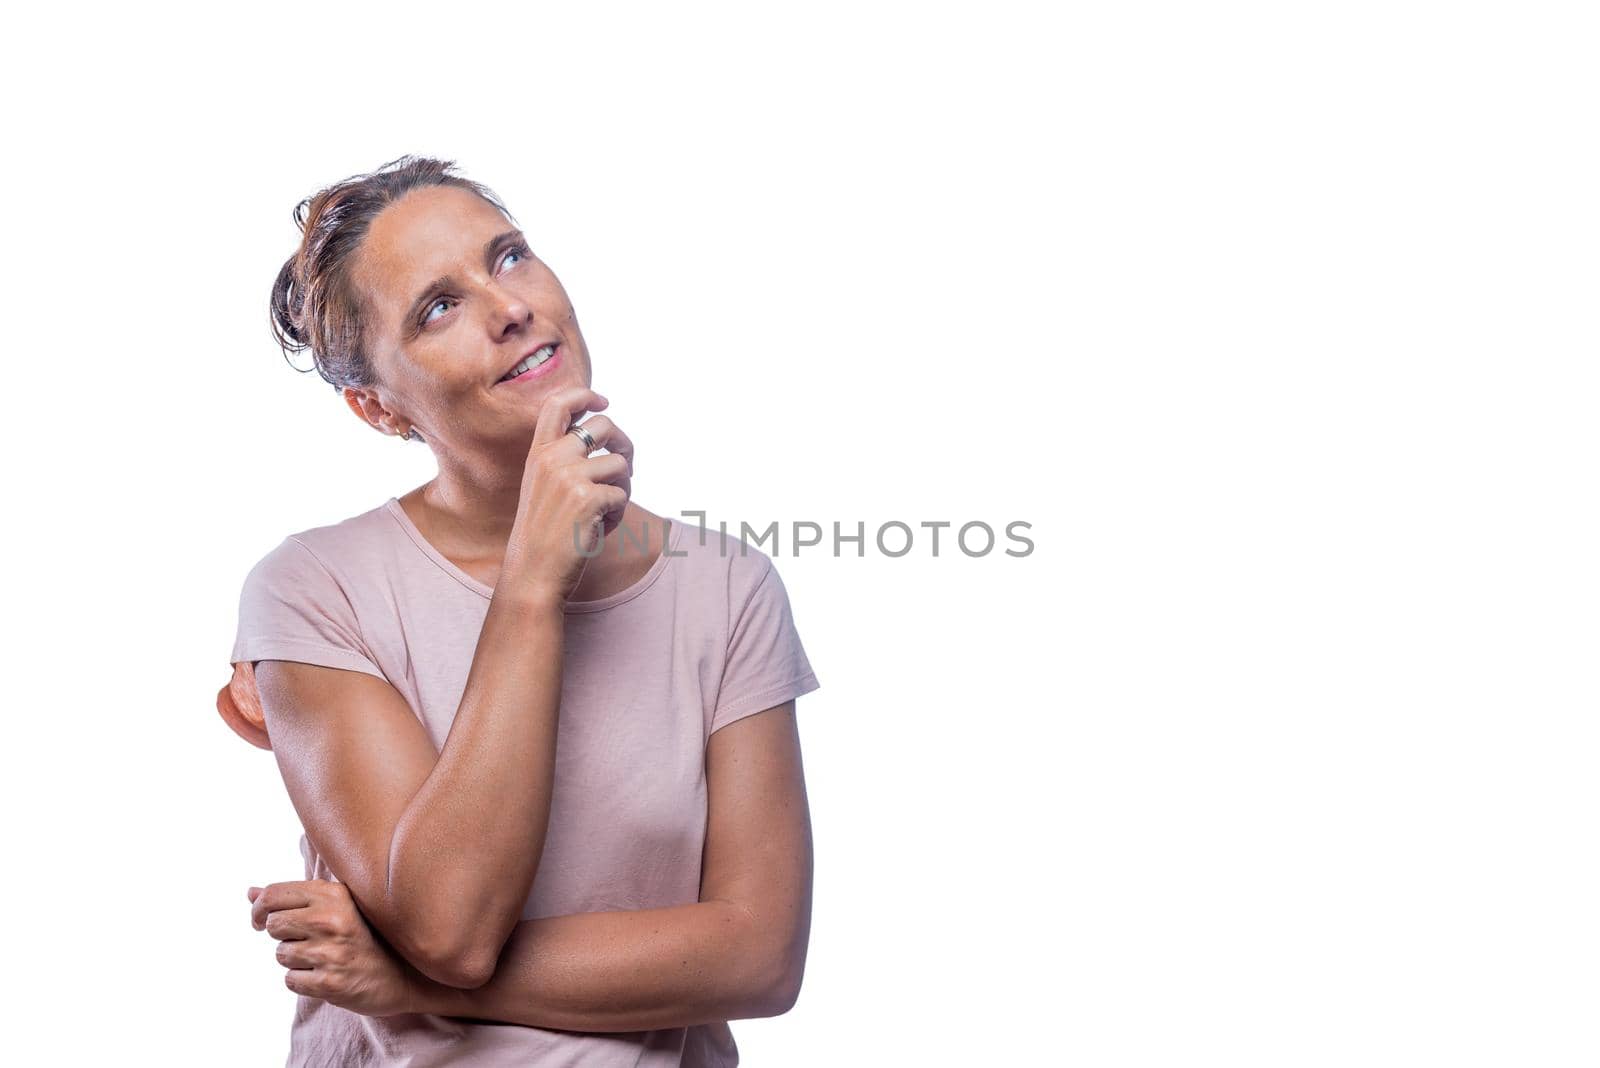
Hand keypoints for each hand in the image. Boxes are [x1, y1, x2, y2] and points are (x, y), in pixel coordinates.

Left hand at [248, 879, 420, 1017]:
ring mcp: (330, 952)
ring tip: (323, 958)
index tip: (261, 920)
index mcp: (334, 894)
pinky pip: (290, 980)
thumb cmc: (362, 937)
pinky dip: (303, 981)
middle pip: (273, 925)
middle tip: (306, 940)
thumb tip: (250, 893)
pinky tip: (326, 974)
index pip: (274, 894)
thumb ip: (293, 898)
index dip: (259, 909)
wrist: (400, 975)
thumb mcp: (335, 907)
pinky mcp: (328, 983)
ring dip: (296, 960)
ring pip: (281, 955)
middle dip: (283, 936)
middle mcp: (332, 920)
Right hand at [504, 386, 635, 601]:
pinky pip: (623, 494)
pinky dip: (618, 512)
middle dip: (624, 443)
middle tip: (628, 464)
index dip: (584, 395)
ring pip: (620, 464)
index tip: (604, 401)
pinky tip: (601, 527)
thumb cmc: (543, 535)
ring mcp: (569, 477)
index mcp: (538, 453)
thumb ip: (564, 460)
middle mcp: (552, 458)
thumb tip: (607, 437)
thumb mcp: (543, 488)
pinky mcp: (588, 498)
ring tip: (605, 511)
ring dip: (623, 488)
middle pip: (604, 426)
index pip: (558, 404)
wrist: (533, 573)